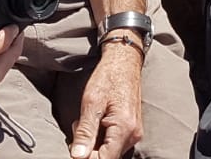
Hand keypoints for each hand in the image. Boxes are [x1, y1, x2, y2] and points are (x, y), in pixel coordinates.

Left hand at [70, 42, 144, 158]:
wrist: (124, 61)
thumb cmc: (108, 77)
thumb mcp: (91, 102)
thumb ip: (85, 132)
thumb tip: (77, 156)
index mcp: (124, 128)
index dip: (86, 158)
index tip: (75, 143)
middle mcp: (133, 134)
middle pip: (107, 157)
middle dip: (88, 148)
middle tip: (78, 125)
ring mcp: (134, 132)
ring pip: (109, 151)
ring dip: (94, 143)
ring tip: (88, 120)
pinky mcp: (132, 129)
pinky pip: (114, 143)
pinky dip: (101, 137)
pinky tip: (96, 121)